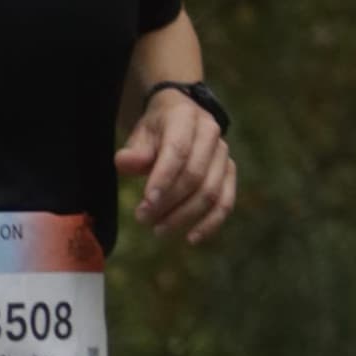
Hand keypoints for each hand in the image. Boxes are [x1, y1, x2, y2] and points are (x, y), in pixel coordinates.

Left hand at [118, 87, 236, 242]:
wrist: (180, 120)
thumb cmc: (155, 131)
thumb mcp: (139, 135)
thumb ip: (133, 151)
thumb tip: (125, 164)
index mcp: (185, 117)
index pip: (178, 150)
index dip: (164, 178)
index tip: (147, 202)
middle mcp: (211, 134)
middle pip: (195, 175)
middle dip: (169, 202)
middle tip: (143, 219)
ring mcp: (224, 155)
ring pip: (211, 192)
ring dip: (185, 216)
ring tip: (158, 230)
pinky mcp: (230, 174)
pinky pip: (226, 203)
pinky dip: (210, 223)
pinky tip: (192, 238)